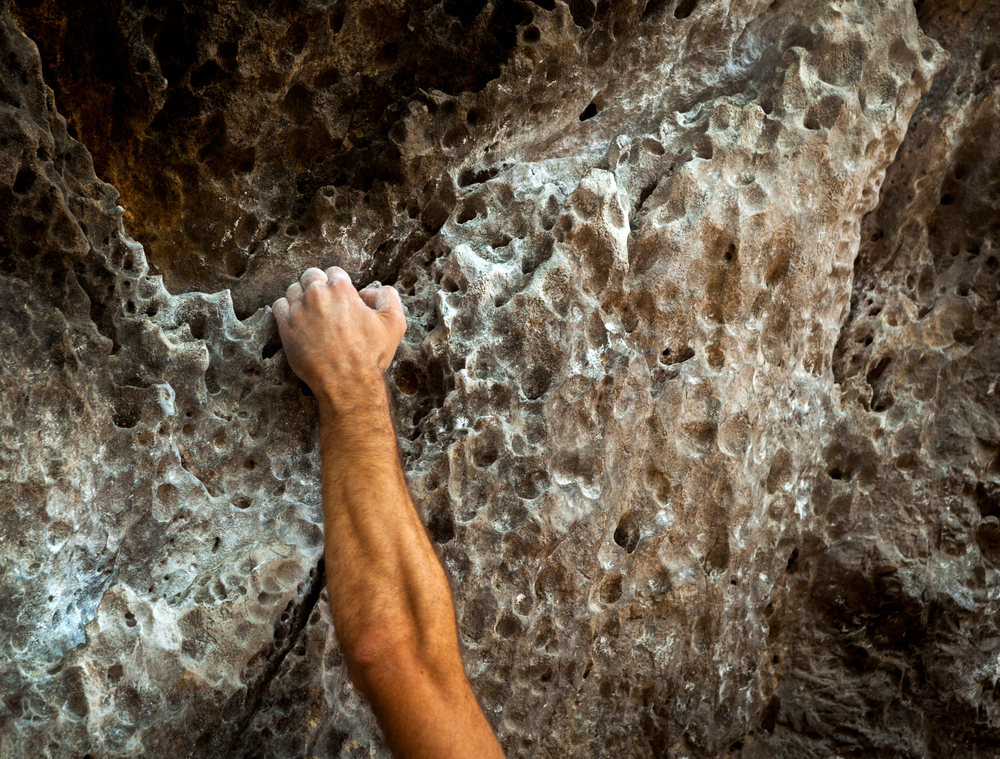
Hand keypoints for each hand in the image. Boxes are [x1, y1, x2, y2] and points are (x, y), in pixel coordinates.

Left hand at [272, 266, 406, 411]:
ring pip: (293, 289)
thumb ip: (387, 297)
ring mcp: (298, 310)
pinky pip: (278, 306)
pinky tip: (297, 320)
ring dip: (301, 297)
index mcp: (341, 289)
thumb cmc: (370, 355)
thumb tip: (368, 292)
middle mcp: (317, 295)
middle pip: (311, 276)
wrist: (347, 382)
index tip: (340, 298)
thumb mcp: (395, 324)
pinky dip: (286, 309)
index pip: (334, 272)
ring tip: (311, 313)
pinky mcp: (285, 327)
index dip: (339, 284)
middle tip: (325, 304)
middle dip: (318, 285)